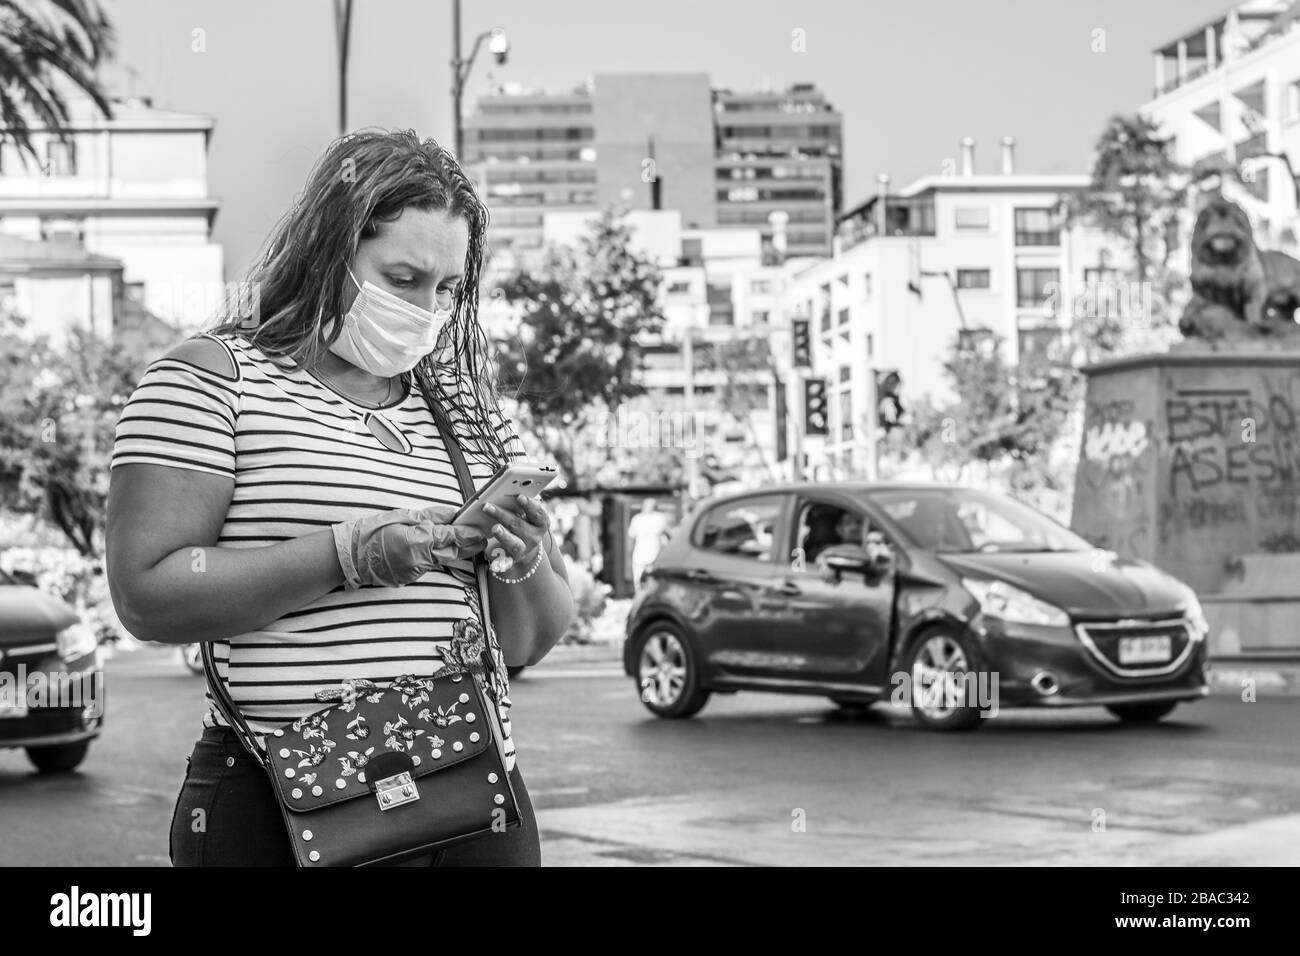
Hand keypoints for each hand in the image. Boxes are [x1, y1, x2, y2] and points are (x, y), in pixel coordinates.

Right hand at [333, 504, 486, 588]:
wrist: (351, 556)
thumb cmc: (372, 532)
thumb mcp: (401, 516)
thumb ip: (429, 517)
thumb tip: (451, 513)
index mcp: (418, 541)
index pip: (451, 536)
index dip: (469, 533)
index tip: (482, 530)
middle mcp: (419, 559)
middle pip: (453, 552)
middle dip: (470, 545)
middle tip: (484, 538)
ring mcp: (415, 571)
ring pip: (442, 559)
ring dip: (456, 550)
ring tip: (471, 543)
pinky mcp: (410, 577)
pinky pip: (430, 565)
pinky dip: (437, 556)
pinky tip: (442, 549)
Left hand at [482, 495, 550, 573]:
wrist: (527, 547)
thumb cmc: (525, 523)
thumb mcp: (528, 514)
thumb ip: (522, 504)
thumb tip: (510, 492)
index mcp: (541, 523)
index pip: (537, 513)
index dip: (529, 504)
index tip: (519, 496)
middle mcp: (534, 537)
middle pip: (518, 525)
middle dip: (502, 515)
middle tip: (488, 506)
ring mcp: (524, 549)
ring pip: (514, 543)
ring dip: (503, 536)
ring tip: (495, 528)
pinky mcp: (512, 560)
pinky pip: (506, 562)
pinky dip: (501, 564)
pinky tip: (494, 565)